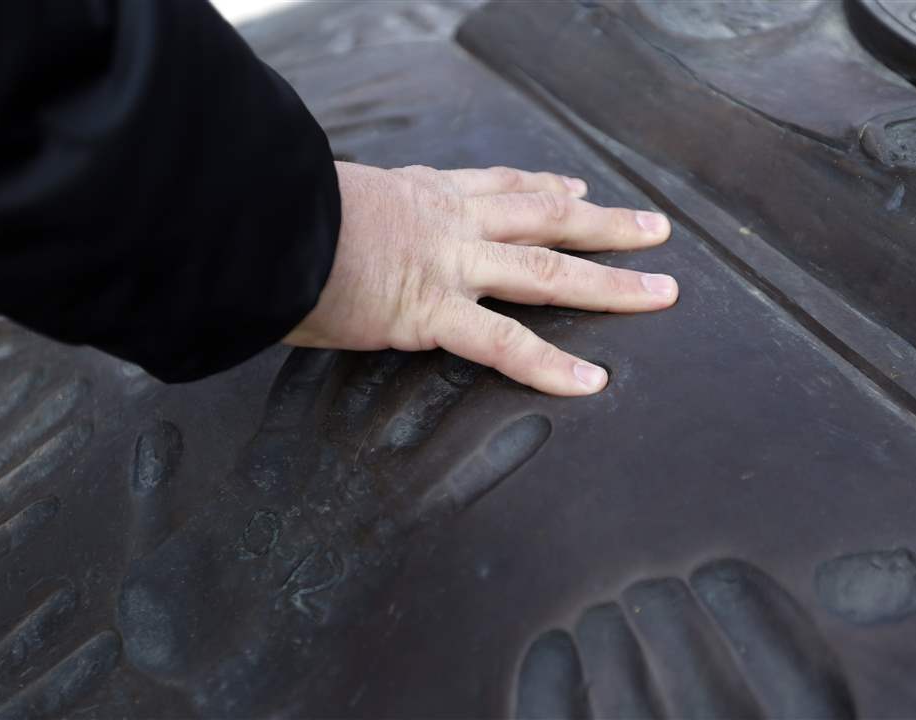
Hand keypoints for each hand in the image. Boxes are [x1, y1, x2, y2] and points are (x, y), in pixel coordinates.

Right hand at [283, 162, 676, 395]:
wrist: (253, 222)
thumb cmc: (275, 212)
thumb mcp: (326, 200)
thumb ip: (350, 217)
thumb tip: (334, 232)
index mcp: (421, 190)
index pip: (500, 185)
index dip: (545, 187)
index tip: (577, 189)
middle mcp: (448, 219)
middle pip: (545, 216)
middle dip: (605, 224)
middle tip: (654, 229)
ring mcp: (447, 262)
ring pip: (547, 270)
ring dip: (611, 282)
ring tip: (662, 293)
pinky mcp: (431, 310)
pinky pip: (503, 342)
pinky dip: (549, 365)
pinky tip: (591, 381)